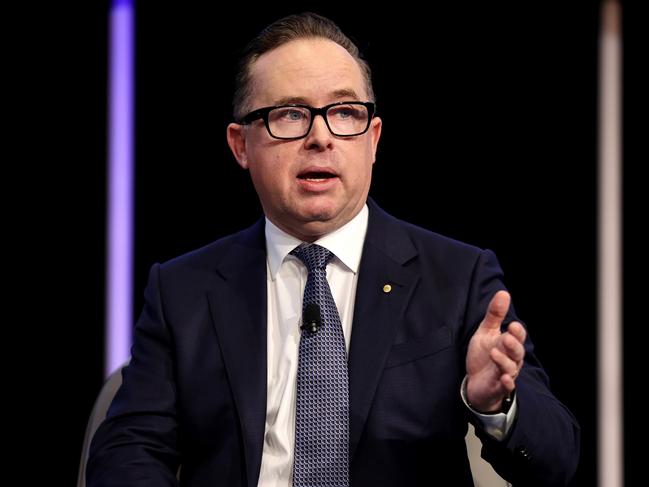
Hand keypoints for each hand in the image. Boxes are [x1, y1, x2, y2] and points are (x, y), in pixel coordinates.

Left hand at [466, 290, 525, 412]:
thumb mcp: (486, 332)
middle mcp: (511, 360)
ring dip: (504, 361)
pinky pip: (505, 387)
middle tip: (507, 337)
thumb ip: (495, 314)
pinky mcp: (497, 388)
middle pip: (517, 352)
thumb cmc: (484, 355)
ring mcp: (505, 374)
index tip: (512, 325)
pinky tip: (505, 378)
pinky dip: (507, 383)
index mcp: (509, 344)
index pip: (518, 337)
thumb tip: (504, 292)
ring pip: (510, 368)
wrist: (476, 382)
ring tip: (494, 353)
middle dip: (513, 345)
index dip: (517, 332)